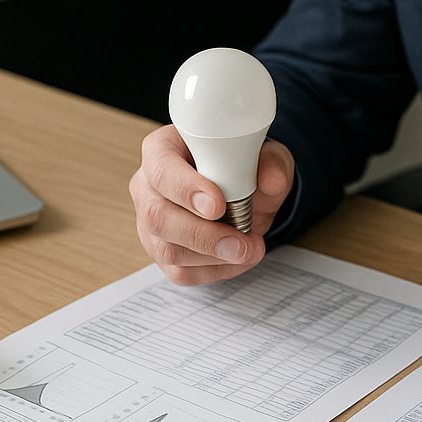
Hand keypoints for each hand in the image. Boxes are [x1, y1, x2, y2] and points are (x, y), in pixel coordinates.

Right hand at [129, 124, 294, 285]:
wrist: (245, 189)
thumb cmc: (243, 164)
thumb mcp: (265, 154)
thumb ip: (271, 162)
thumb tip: (273, 182)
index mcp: (164, 149)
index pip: (161, 168)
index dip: (186, 189)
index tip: (217, 206)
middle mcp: (149, 186)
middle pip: (157, 216)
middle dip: (203, 235)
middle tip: (240, 241)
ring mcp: (150, 222)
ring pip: (168, 249)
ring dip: (214, 257)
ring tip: (249, 247)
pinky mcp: (162, 250)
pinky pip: (181, 271)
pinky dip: (215, 270)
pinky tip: (238, 258)